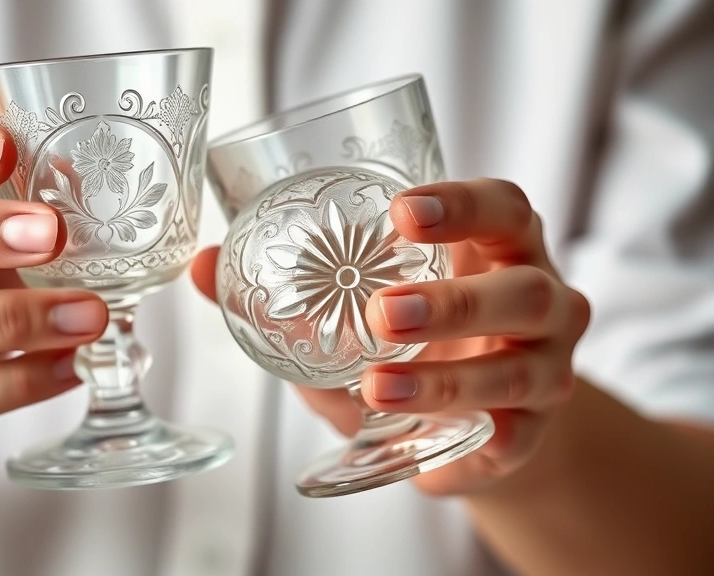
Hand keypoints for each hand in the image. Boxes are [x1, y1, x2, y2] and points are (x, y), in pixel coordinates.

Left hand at [191, 178, 589, 494]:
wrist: (480, 424)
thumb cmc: (419, 348)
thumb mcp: (356, 315)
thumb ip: (288, 293)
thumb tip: (202, 266)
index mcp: (496, 251)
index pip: (501, 207)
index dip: (461, 203)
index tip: (400, 211)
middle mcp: (538, 300)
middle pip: (521, 288)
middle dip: (453, 301)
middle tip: (383, 311)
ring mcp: (547, 368)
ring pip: (518, 370)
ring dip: (445, 379)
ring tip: (377, 386)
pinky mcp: (535, 431)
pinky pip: (519, 437)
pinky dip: (484, 440)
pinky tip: (446, 444)